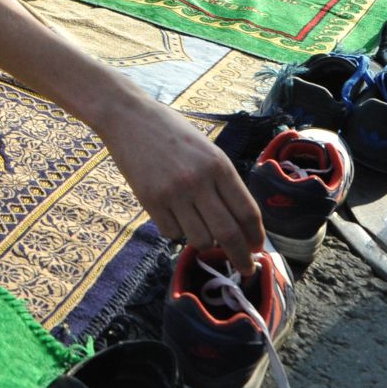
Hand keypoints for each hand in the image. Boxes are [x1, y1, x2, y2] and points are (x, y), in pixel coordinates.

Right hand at [98, 97, 264, 274]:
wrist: (129, 118)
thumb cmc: (172, 132)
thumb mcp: (207, 150)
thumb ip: (222, 181)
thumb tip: (239, 222)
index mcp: (219, 165)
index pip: (247, 211)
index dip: (256, 236)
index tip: (257, 249)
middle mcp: (199, 181)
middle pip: (228, 233)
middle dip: (240, 257)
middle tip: (244, 268)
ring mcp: (173, 192)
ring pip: (200, 239)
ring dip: (205, 244)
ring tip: (202, 235)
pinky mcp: (150, 200)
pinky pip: (172, 233)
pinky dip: (177, 233)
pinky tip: (175, 218)